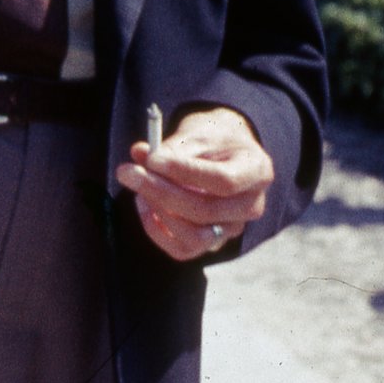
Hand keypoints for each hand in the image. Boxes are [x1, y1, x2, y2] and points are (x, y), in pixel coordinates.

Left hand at [115, 106, 273, 260]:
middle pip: (206, 211)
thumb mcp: (198, 133)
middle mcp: (251, 206)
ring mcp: (233, 228)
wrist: (224, 152)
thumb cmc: (212, 140)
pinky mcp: (212, 242)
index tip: (152, 159)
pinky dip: (156, 230)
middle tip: (127, 171)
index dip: (184, 172)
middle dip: (160, 192)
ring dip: (159, 211)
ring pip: (195, 237)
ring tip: (139, 187)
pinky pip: (182, 249)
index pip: (223, 181)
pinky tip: (144, 204)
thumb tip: (141, 154)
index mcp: (256, 171)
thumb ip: (172, 147)